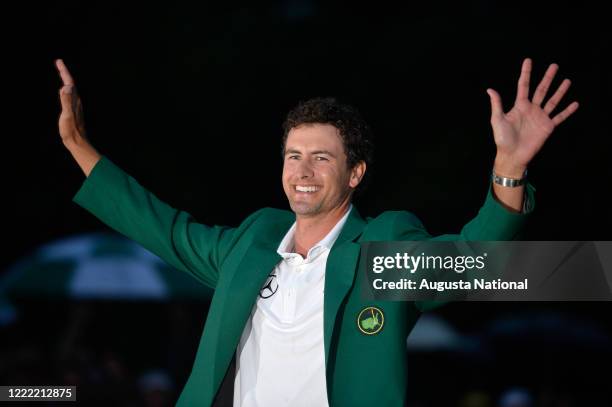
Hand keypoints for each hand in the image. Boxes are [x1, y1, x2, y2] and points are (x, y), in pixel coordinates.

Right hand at [56, 59, 86, 146]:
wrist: (78, 142)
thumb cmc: (71, 130)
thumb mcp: (66, 115)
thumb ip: (66, 101)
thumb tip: (66, 86)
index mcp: (75, 100)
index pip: (69, 82)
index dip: (64, 71)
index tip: (59, 61)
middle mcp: (77, 101)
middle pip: (71, 83)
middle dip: (65, 72)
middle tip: (58, 63)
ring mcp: (75, 106)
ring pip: (71, 89)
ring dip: (66, 80)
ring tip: (61, 73)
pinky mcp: (73, 111)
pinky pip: (69, 96)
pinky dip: (66, 89)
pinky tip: (64, 91)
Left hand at [487, 58, 578, 176]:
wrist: (512, 155)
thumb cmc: (502, 139)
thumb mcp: (497, 120)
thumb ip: (497, 104)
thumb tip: (490, 89)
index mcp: (519, 106)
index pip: (524, 86)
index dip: (526, 73)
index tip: (528, 60)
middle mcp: (531, 109)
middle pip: (541, 90)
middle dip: (548, 78)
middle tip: (554, 65)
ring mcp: (540, 118)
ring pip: (552, 101)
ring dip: (560, 91)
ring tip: (567, 81)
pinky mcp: (547, 127)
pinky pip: (560, 117)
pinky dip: (567, 111)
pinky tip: (575, 103)